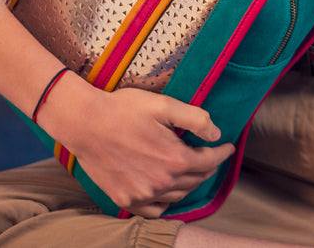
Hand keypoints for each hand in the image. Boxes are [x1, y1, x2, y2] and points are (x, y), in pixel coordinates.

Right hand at [40, 76, 234, 217]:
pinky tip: (166, 191)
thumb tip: (215, 133)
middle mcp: (161, 183)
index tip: (227, 147)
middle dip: (207, 167)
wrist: (85, 123)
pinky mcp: (125, 199)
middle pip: (195, 180)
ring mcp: (142, 195)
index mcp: (174, 160)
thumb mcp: (163, 105)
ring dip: (188, 183)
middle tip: (210, 155)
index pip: (209, 162)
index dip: (221, 153)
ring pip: (177, 196)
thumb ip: (194, 118)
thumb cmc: (123, 110)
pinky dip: (165, 203)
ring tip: (190, 170)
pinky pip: (154, 210)